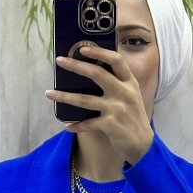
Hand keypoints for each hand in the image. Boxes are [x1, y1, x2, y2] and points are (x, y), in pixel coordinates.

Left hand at [46, 46, 153, 166]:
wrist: (142, 144)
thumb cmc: (133, 117)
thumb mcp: (132, 95)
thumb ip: (118, 82)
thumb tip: (94, 70)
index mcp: (129, 82)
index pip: (116, 60)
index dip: (99, 52)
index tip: (83, 49)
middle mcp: (123, 93)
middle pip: (96, 74)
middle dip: (76, 66)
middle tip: (59, 61)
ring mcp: (116, 109)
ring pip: (85, 100)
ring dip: (64, 96)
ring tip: (49, 93)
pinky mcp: (110, 125)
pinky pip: (87, 123)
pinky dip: (76, 125)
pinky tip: (66, 126)